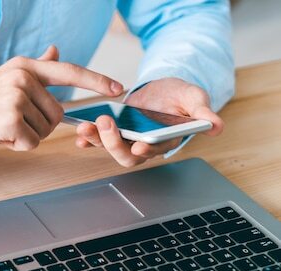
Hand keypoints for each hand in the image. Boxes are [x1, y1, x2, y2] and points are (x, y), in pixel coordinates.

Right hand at [0, 46, 122, 150]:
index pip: (69, 71)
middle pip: (57, 114)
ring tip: (2, 126)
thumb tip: (55, 51)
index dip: (97, 81)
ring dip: (26, 136)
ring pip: (44, 130)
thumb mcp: (7, 77)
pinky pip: (31, 142)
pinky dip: (17, 145)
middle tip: (13, 122)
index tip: (118, 89)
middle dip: (39, 125)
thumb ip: (35, 67)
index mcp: (25, 66)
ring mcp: (15, 97)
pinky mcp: (9, 119)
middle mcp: (22, 77)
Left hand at [75, 78, 223, 166]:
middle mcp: (144, 146)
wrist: (162, 90)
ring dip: (96, 140)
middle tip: (105, 123)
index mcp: (165, 141)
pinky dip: (88, 140)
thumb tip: (217, 126)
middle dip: (113, 143)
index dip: (147, 149)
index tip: (139, 144)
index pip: (155, 150)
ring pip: (109, 148)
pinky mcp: (114, 133)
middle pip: (127, 155)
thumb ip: (202, 112)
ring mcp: (127, 141)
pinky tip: (79, 135)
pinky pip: (98, 141)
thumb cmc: (180, 96)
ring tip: (84, 128)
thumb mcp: (193, 98)